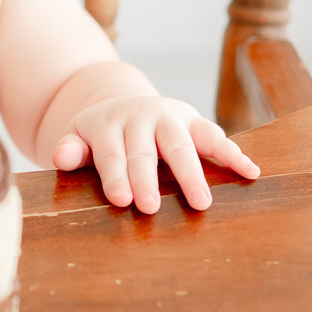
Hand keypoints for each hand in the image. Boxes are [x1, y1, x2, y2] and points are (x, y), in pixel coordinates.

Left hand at [51, 96, 258, 212]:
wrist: (120, 103)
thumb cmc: (99, 133)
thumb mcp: (78, 136)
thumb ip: (71, 148)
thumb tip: (60, 156)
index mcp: (110, 124)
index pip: (112, 153)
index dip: (115, 177)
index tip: (120, 200)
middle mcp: (142, 118)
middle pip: (145, 152)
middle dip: (147, 180)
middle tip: (149, 209)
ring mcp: (171, 118)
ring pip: (182, 145)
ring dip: (192, 174)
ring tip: (202, 203)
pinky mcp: (195, 121)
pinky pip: (216, 136)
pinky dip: (234, 154)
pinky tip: (251, 172)